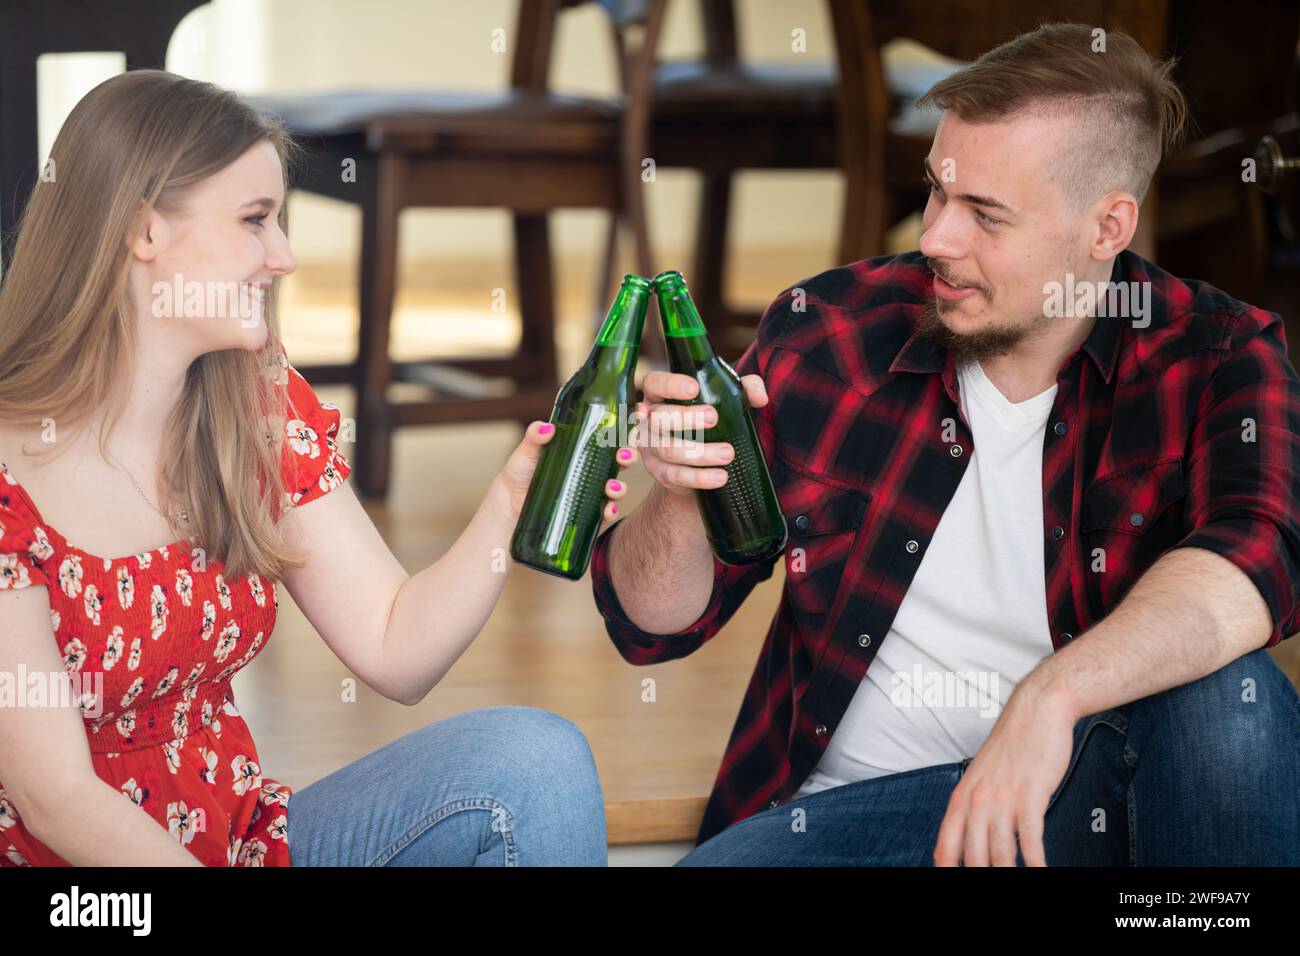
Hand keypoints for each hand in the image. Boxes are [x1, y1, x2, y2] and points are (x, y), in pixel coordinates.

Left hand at [494, 420, 637, 521]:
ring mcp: (590, 493)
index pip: (608, 440)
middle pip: (619, 462)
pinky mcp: (586, 514)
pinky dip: (611, 511)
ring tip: (612, 487)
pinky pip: (605, 513)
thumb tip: (547, 428)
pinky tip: (608, 509)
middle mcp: (590, 472)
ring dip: (621, 487)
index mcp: (582, 452)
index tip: (627, 432)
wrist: (508, 506)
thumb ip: (534, 438)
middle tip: (623, 457)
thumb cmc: (519, 475)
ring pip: (616, 488)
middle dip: (628, 459)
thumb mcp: (526, 453)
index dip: (622, 435)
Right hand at [634, 370, 768, 498]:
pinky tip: (720, 477)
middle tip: (714, 418)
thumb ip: (745, 389)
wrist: (695, 463)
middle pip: (658, 418)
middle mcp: (649, 422)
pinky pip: (676, 476)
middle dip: (686, 418)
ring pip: (668, 450)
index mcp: (659, 397)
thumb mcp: (726, 400)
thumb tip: (760, 397)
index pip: (654, 383)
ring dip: (699, 452)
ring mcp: (651, 449)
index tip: (694, 388)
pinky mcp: (661, 473)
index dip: (669, 385)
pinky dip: (699, 477)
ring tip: (728, 453)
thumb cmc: (708, 422)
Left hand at [932, 682, 1077, 866]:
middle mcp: (978, 800)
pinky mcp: (1030, 795)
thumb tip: (974, 838)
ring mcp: (1003, 799)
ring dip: (1010, 873)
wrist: (1037, 711)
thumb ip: (975, 806)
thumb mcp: (982, 775)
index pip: (945, 846)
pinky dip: (1036, 862)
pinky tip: (1040, 871)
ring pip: (1001, 853)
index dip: (946, 869)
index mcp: (962, 796)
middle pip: (973, 857)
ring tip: (1020, 882)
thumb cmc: (1013, 744)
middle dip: (982, 876)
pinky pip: (1031, 839)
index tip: (951, 881)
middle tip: (991, 887)